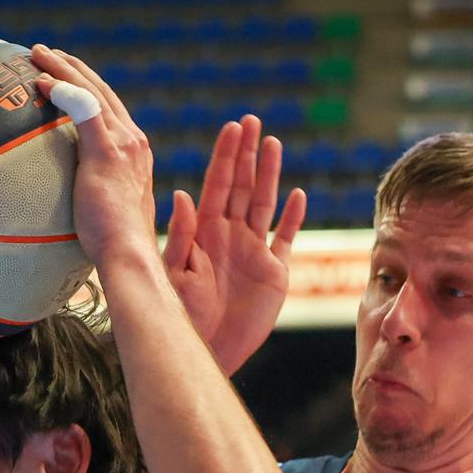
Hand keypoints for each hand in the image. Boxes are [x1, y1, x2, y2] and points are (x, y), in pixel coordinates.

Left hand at [29, 46, 158, 265]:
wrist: (129, 253)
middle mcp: (133, 140)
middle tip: (48, 53)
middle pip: (101, 91)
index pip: (109, 108)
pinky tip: (40, 81)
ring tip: (38, 54)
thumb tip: (65, 200)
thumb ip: (91, 194)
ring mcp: (123, 143)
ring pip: (91, 90)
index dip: (87, 86)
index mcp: (135, 152)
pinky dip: (62, 89)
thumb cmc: (112, 245)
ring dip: (63, 68)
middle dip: (74, 67)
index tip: (65, 74)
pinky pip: (83, 109)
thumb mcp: (103, 211)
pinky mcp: (107, 150)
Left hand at [162, 116, 307, 375]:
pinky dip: (293, 218)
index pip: (218, 185)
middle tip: (253, 121)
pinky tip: (297, 195)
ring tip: (273, 144)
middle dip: (248, 154)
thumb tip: (181, 195)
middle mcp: (229, 236)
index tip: (232, 127)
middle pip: (243, 187)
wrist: (207, 351)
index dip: (226, 156)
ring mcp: (253, 252)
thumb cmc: (182, 316)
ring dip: (270, 175)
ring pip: (265, 204)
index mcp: (205, 233)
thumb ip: (181, 236)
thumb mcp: (175, 275)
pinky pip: (286, 239)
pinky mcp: (274, 273)